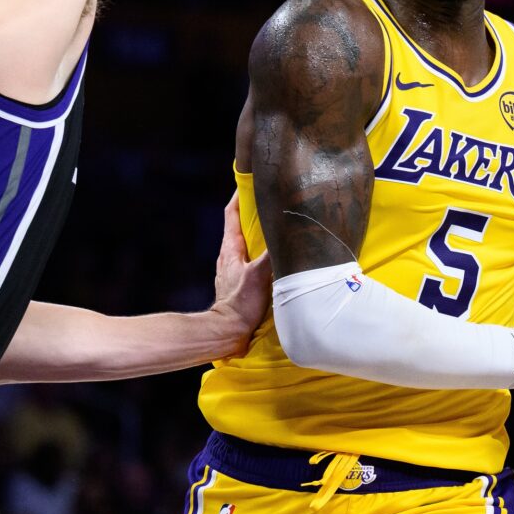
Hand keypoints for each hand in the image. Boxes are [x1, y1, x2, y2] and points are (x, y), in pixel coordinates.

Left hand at [210, 193, 271, 353]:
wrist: (228, 332)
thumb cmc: (240, 303)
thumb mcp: (259, 275)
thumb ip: (272, 255)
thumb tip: (286, 234)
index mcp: (230, 248)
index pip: (232, 213)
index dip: (239, 196)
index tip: (250, 181)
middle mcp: (229, 255)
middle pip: (239, 226)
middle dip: (253, 212)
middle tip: (271, 200)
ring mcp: (232, 269)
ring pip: (245, 243)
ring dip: (258, 233)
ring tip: (276, 225)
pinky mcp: (239, 281)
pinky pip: (250, 259)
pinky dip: (260, 252)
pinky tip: (273, 256)